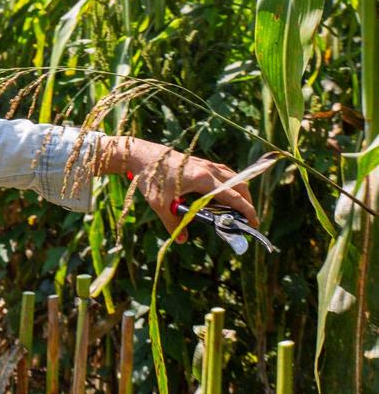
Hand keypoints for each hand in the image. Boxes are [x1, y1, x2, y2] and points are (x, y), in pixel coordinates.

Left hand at [96, 136, 258, 243]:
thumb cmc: (150, 177)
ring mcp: (204, 163)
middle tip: (245, 219)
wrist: (140, 154)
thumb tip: (182, 239)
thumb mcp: (160, 204)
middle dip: (246, 203)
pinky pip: (222, 173)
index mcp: (202, 178)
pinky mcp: (199, 162)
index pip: (233, 196)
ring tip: (235, 209)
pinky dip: (228, 184)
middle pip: (239, 185)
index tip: (253, 223)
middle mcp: (208, 169)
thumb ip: (173, 223)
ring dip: (238, 192)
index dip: (246, 211)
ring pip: (232, 177)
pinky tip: (219, 196)